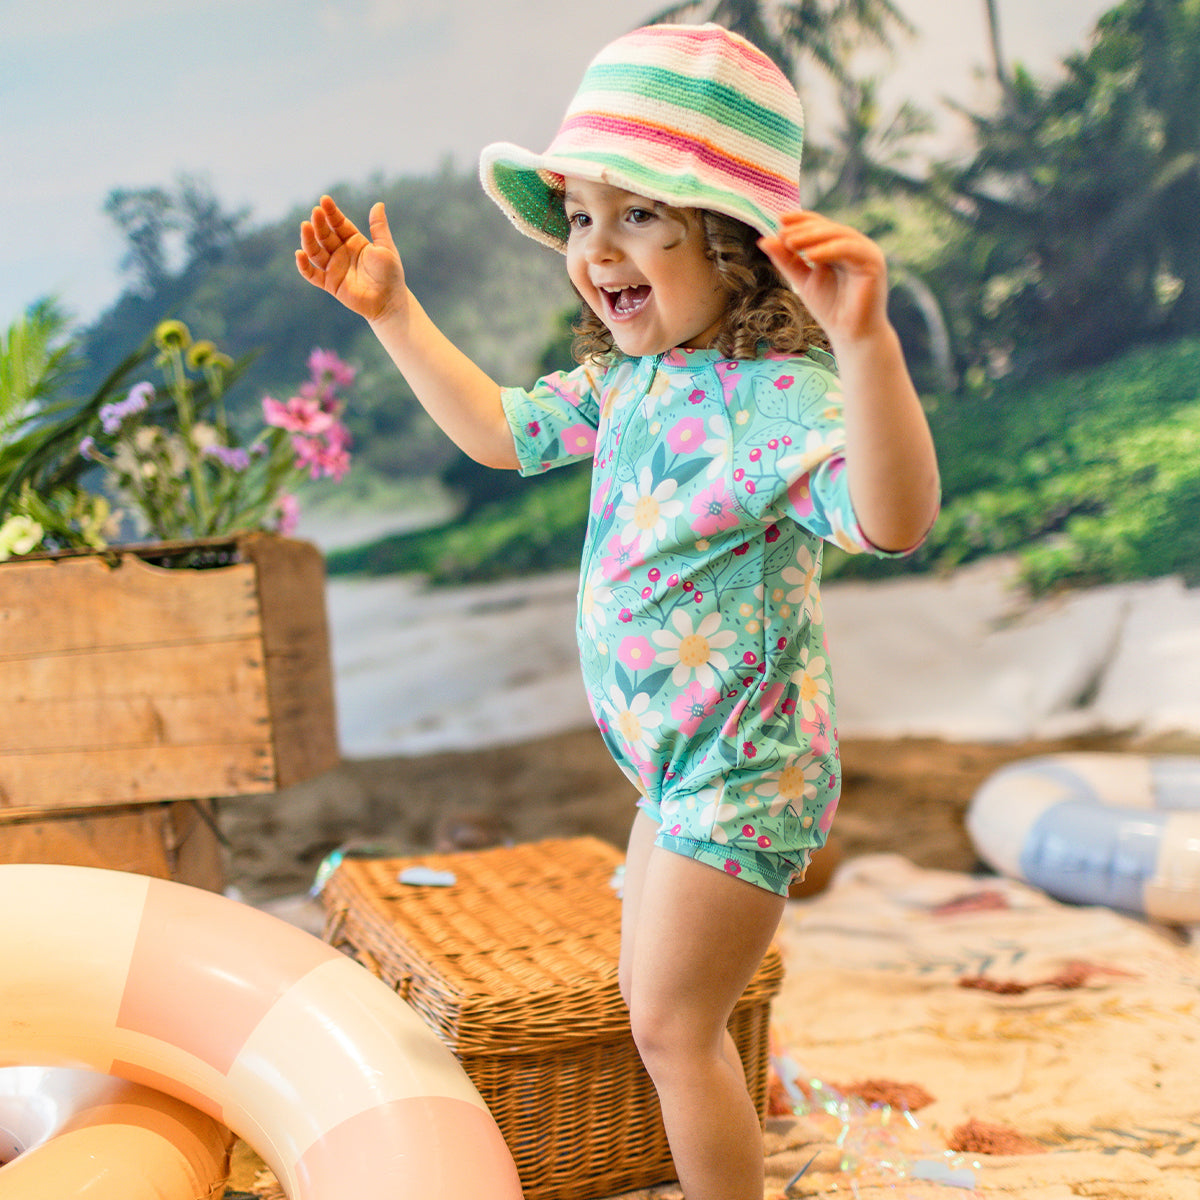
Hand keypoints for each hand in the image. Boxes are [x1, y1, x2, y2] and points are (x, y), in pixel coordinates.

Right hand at [296, 196, 405, 322]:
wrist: (389, 301)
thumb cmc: (390, 274)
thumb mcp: (386, 248)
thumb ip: (379, 227)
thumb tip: (379, 204)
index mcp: (353, 241)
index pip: (338, 223)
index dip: (331, 212)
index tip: (324, 200)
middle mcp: (341, 252)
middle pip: (324, 235)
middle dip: (319, 223)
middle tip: (316, 212)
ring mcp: (334, 267)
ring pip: (315, 252)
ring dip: (308, 240)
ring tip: (305, 227)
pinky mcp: (330, 284)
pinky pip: (312, 275)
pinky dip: (304, 266)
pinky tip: (300, 255)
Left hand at [758, 212, 890, 345]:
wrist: (851, 335)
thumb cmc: (830, 309)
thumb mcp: (802, 280)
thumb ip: (786, 261)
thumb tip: (764, 240)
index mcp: (839, 246)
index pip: (820, 225)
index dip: (801, 219)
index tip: (779, 218)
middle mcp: (854, 245)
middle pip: (828, 228)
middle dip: (804, 229)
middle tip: (782, 234)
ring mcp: (866, 252)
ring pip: (839, 235)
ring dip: (813, 237)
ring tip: (791, 242)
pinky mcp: (873, 262)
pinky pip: (849, 250)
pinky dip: (829, 250)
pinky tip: (810, 256)